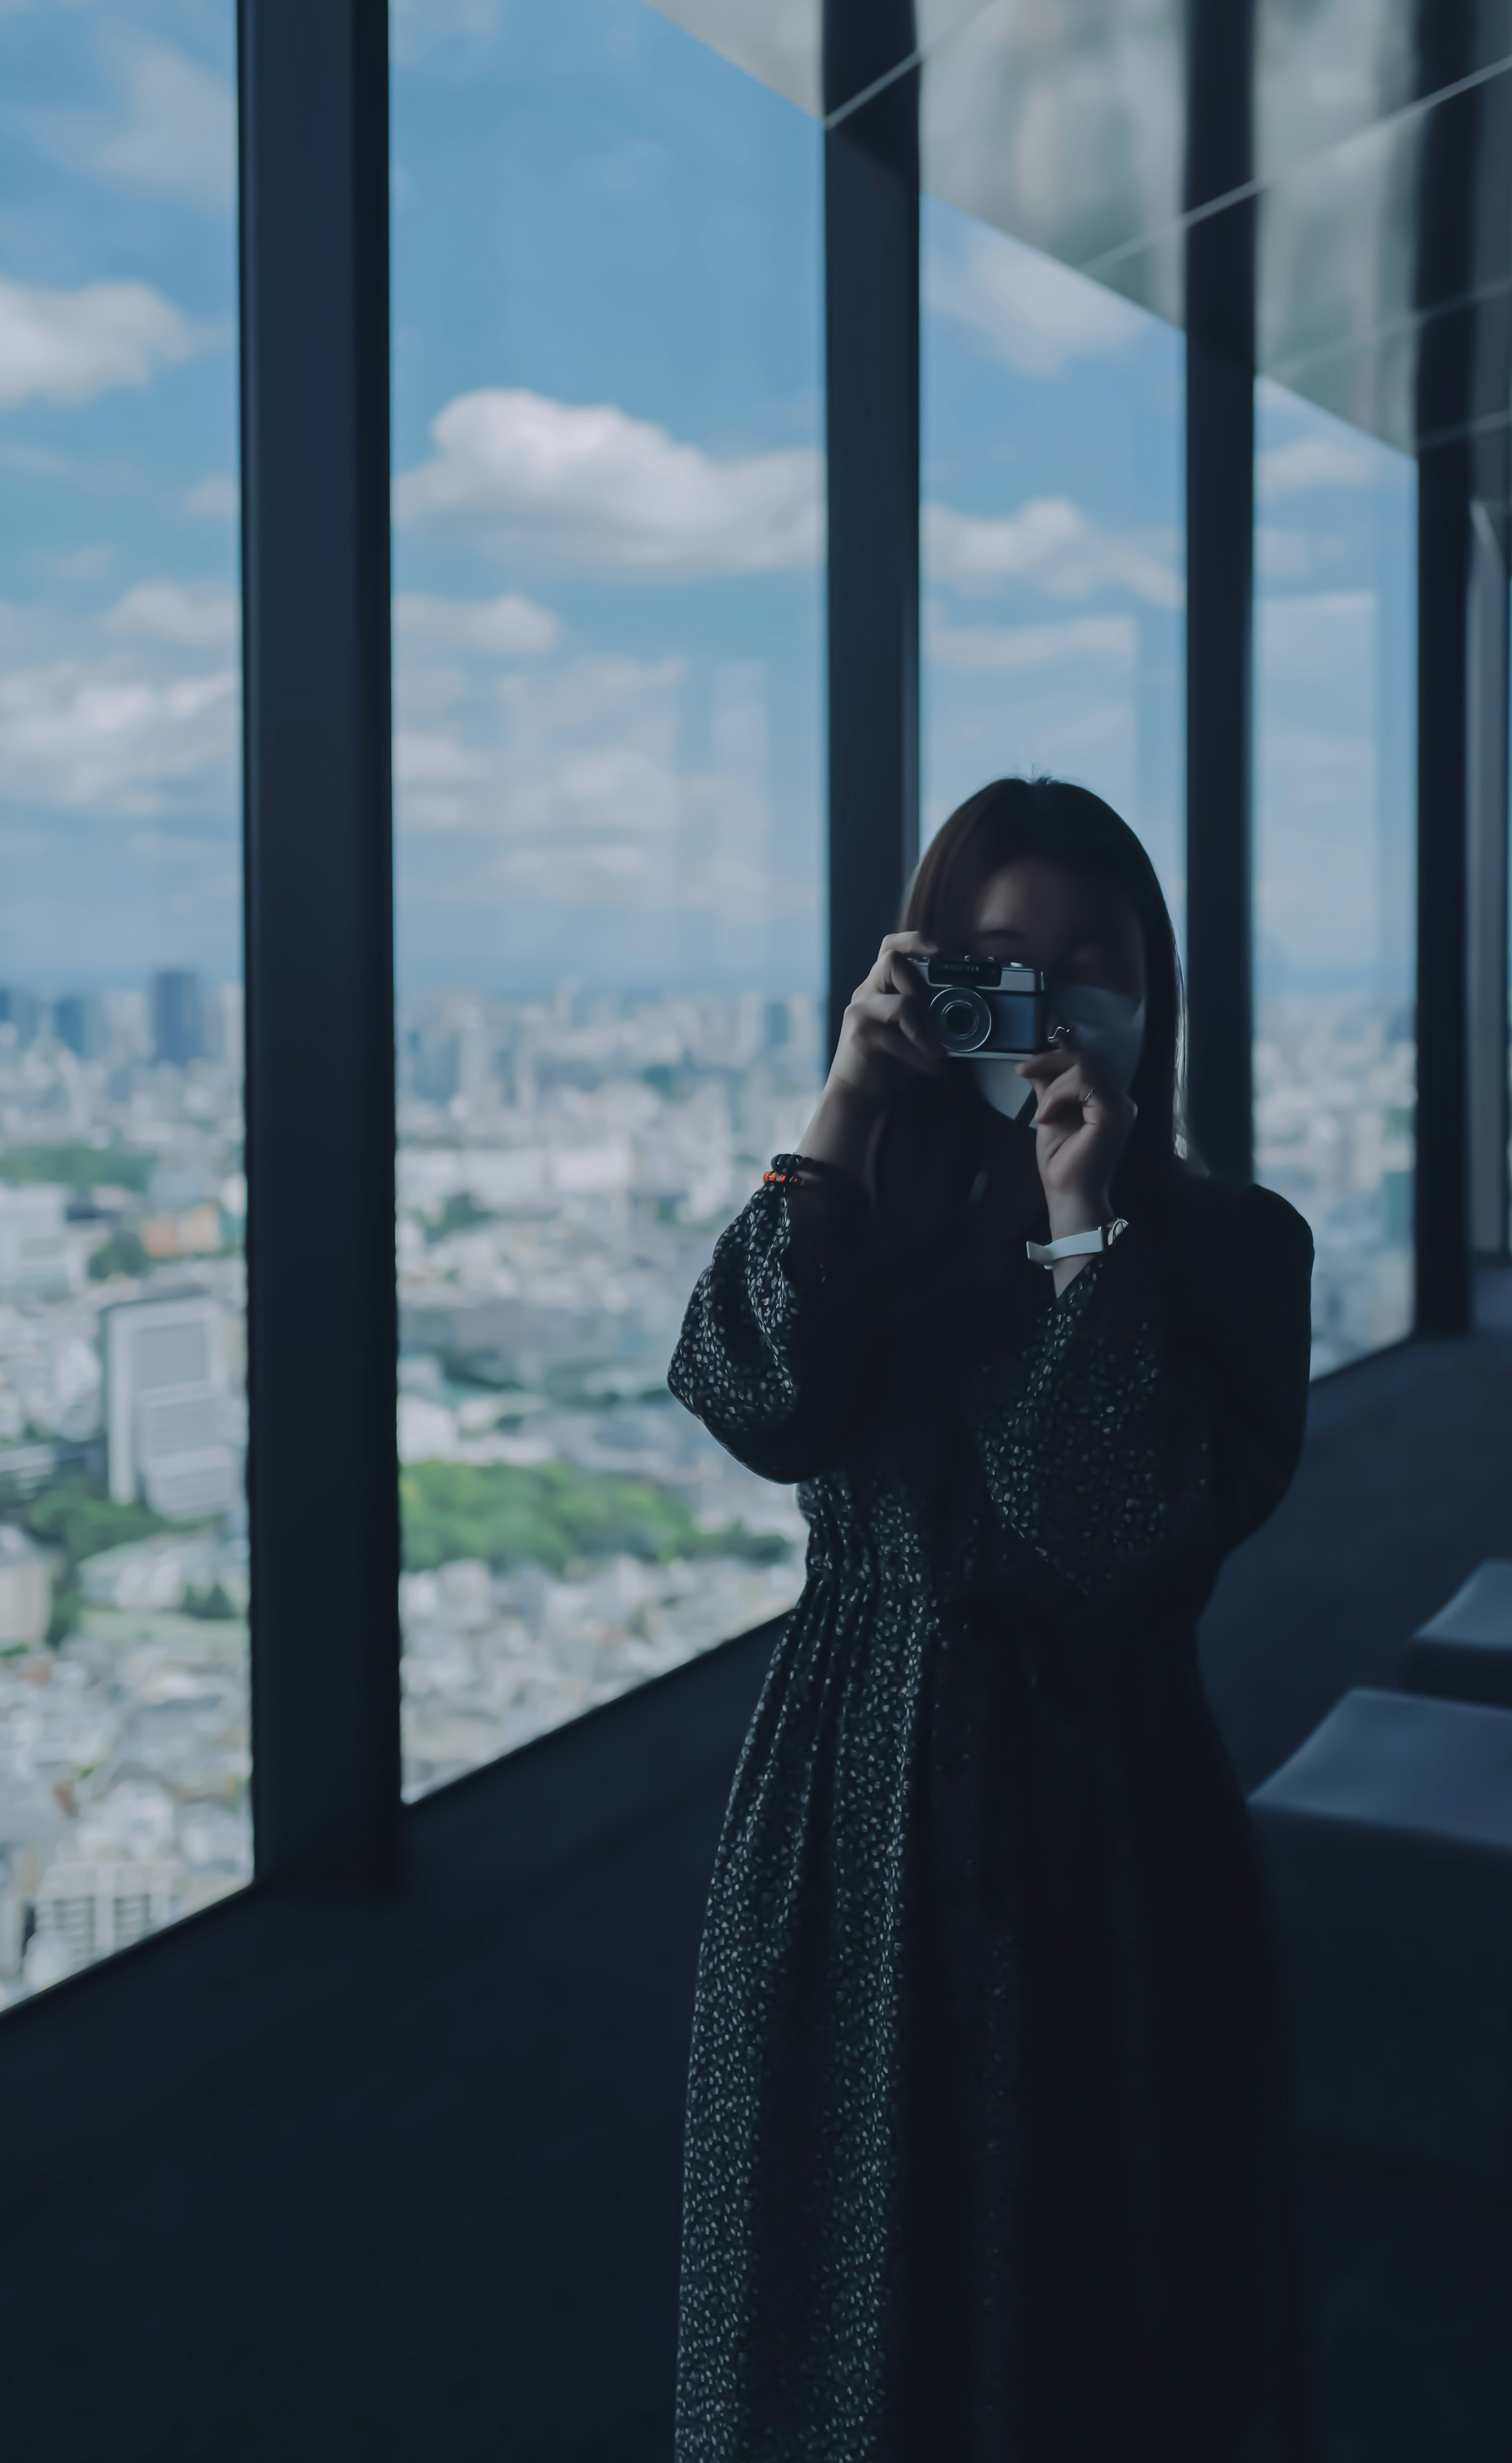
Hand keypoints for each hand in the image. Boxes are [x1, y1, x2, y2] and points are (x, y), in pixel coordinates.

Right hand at [793, 931, 946, 1187]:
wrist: (861, 1092)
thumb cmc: (891, 1059)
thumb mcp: (917, 1031)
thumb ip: (934, 1016)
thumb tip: (976, 1012)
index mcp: (881, 985)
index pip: (891, 947)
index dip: (913, 940)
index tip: (939, 950)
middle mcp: (867, 992)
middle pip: (891, 961)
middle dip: (921, 982)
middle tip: (935, 1007)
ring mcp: (860, 1012)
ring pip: (900, 1003)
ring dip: (927, 1027)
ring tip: (939, 1048)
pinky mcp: (860, 1035)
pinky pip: (899, 1039)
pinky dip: (922, 1055)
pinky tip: (935, 1068)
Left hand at [1014, 1035, 1135, 1236]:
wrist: (1069, 1196)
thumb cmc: (1061, 1163)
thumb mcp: (1049, 1115)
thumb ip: (1048, 1089)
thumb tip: (1033, 1066)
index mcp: (1107, 1100)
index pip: (1086, 1063)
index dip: (1055, 1057)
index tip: (1024, 1066)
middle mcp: (1119, 1100)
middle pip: (1087, 1057)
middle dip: (1050, 1059)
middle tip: (1023, 1071)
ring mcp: (1119, 1106)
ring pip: (1085, 1065)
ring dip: (1053, 1083)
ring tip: (1041, 1111)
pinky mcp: (1112, 1113)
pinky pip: (1083, 1082)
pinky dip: (1057, 1093)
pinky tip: (1045, 1115)